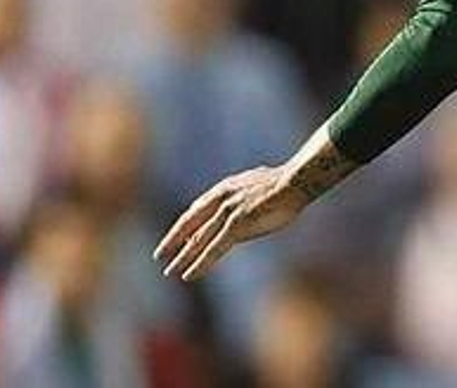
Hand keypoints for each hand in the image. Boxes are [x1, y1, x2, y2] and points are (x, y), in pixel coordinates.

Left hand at [153, 167, 307, 280]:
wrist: (297, 181)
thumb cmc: (287, 183)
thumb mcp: (260, 185)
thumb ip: (247, 196)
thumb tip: (248, 203)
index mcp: (226, 188)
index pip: (197, 208)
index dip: (185, 224)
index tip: (176, 235)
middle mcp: (221, 199)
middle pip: (190, 223)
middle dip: (174, 240)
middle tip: (159, 254)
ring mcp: (227, 213)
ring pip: (198, 239)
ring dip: (183, 257)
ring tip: (170, 271)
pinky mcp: (236, 226)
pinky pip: (212, 250)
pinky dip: (200, 264)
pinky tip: (189, 275)